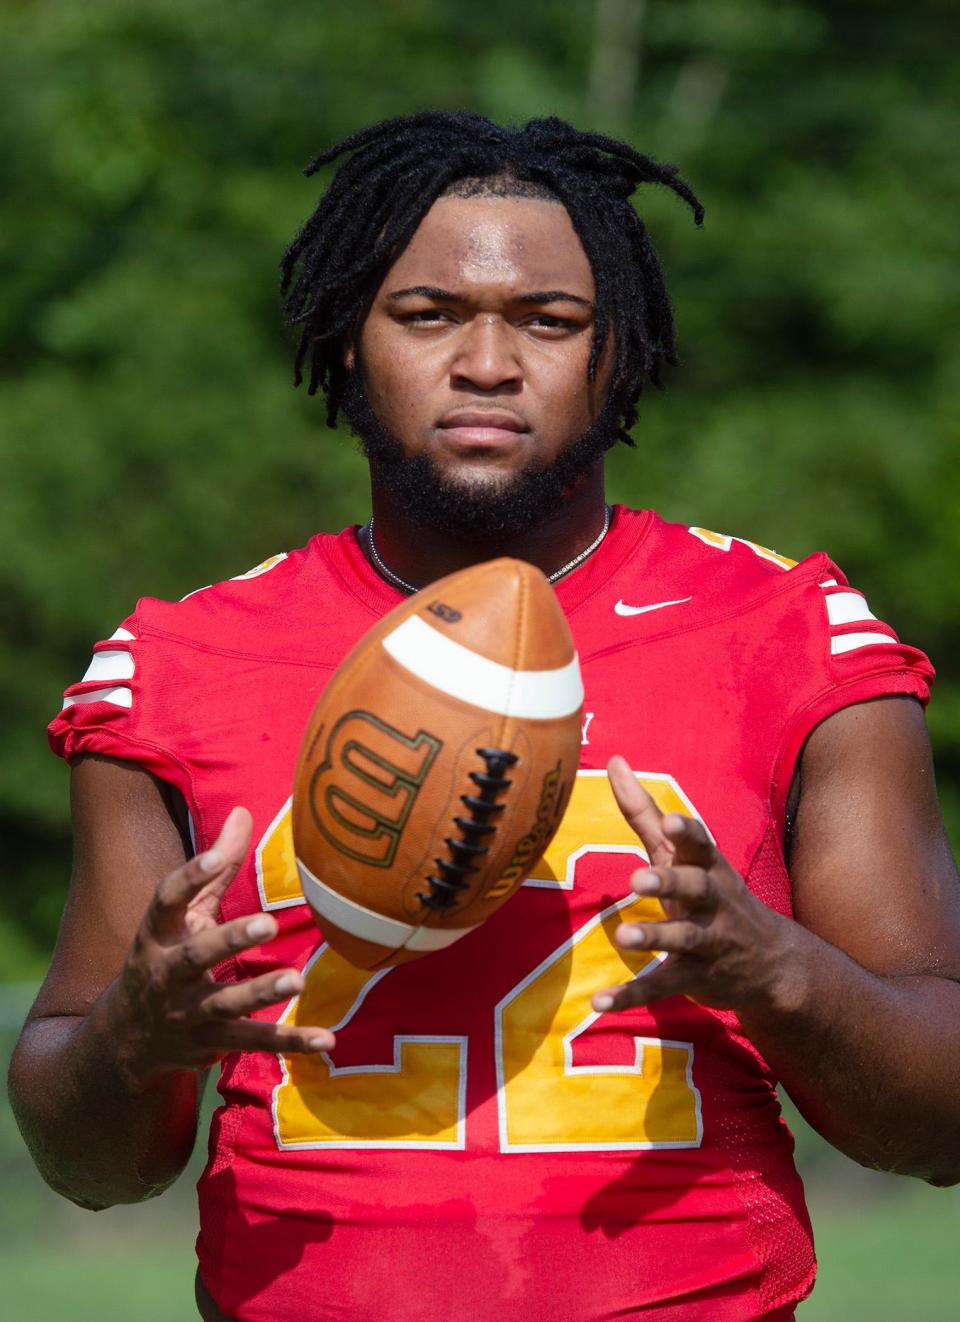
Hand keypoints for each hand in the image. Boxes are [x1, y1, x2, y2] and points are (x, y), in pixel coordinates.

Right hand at [108, 806, 334, 1081]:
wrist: (125, 1039)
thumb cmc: (167, 955)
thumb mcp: (183, 915)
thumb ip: (214, 870)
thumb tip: (243, 810)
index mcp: (157, 933)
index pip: (165, 900)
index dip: (188, 877)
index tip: (213, 857)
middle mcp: (166, 974)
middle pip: (197, 955)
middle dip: (229, 940)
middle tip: (267, 924)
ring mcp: (185, 1013)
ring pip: (224, 1003)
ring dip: (261, 992)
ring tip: (297, 980)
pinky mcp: (209, 1044)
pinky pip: (251, 1043)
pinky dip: (289, 1042)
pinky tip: (326, 1039)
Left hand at [591, 756, 797, 1014]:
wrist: (772, 964)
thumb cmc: (710, 894)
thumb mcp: (683, 855)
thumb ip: (644, 812)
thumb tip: (614, 760)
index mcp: (708, 867)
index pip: (700, 845)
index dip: (686, 833)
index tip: (669, 821)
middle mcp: (712, 903)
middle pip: (695, 888)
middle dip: (670, 882)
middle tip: (639, 879)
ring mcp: (707, 942)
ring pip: (683, 939)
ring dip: (655, 937)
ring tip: (624, 937)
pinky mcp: (695, 978)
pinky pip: (662, 987)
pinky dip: (632, 995)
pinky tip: (600, 1002)